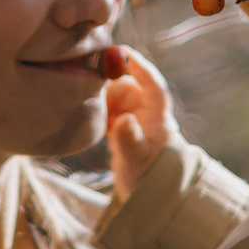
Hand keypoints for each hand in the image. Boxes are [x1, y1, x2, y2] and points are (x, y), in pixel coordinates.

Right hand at [105, 49, 173, 201]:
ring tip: (91, 112)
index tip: (122, 51)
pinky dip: (99, 111)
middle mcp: (147, 114)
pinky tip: (90, 121)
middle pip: (128, 87)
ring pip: (116, 97)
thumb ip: (130, 140)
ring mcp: (134, 121)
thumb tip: (125, 120)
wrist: (149, 197)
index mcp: (158, 116)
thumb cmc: (150, 177)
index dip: (140, 66)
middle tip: (92, 94)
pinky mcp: (122, 129)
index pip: (152, 84)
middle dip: (110, 87)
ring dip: (102, 100)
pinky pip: (109, 110)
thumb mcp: (138, 160)